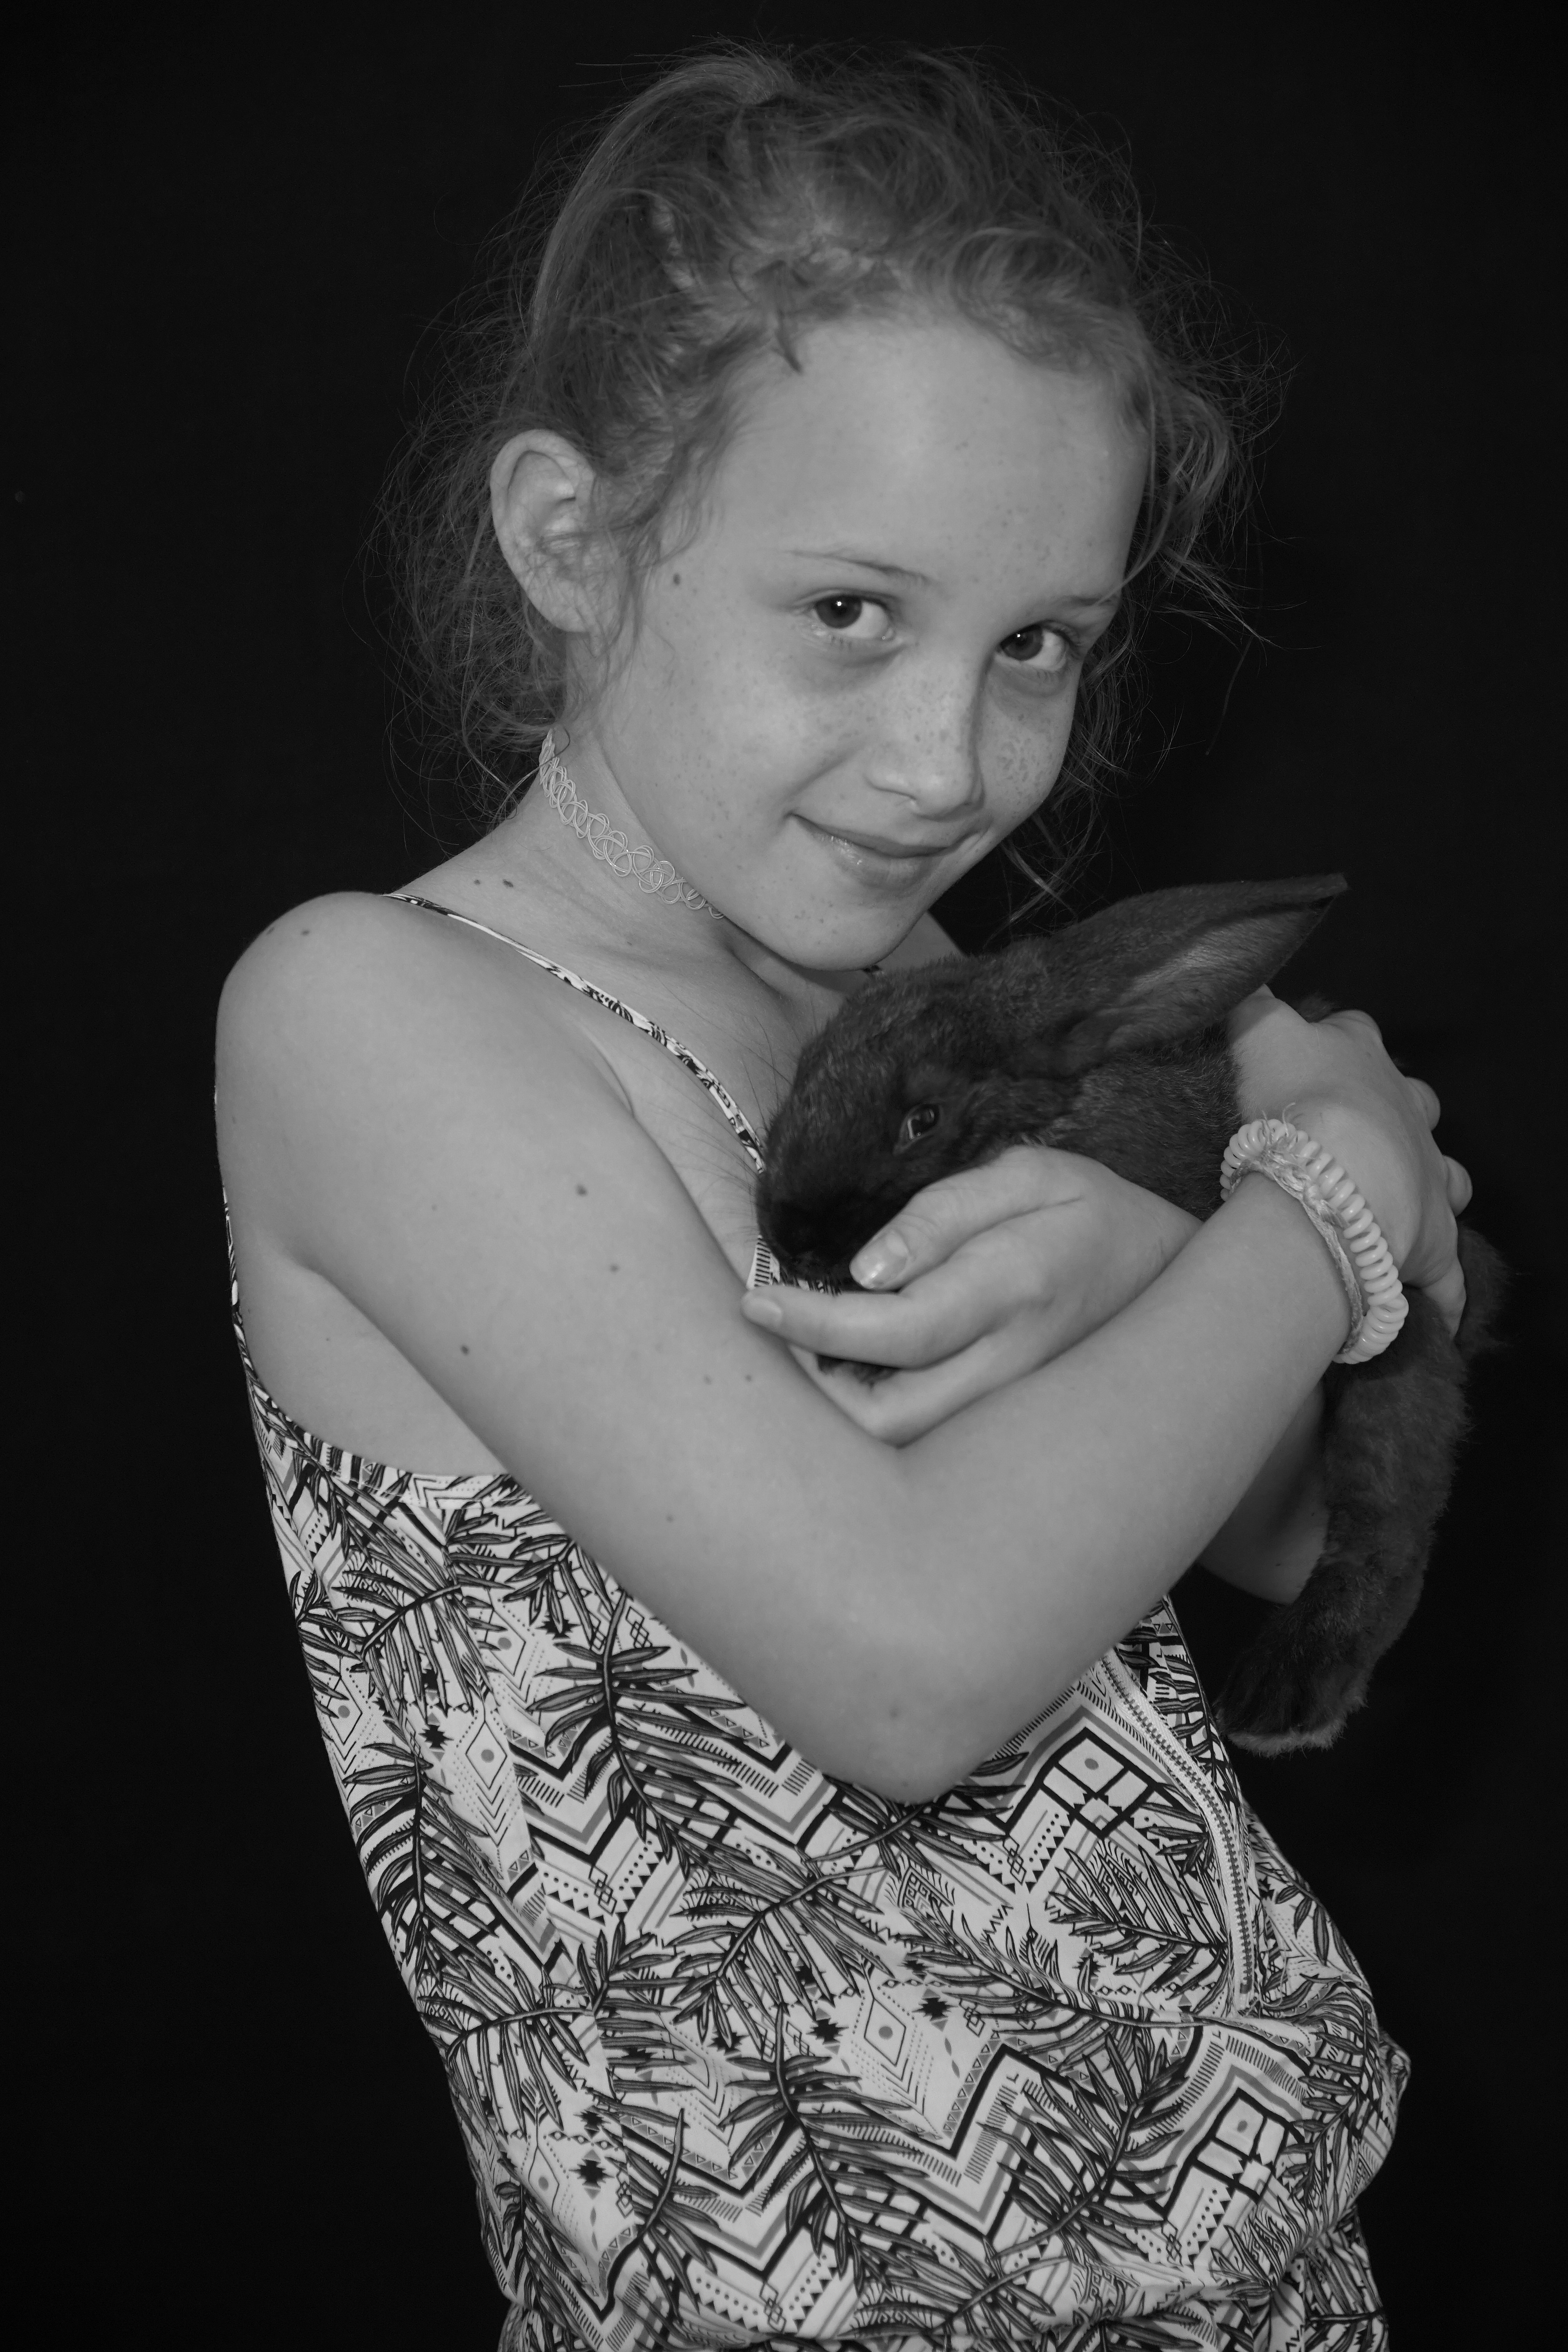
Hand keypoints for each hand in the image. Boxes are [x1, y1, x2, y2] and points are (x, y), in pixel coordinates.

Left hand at [740, 1144, 1199, 1442]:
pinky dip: (879, 1417)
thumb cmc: (1089, 1213)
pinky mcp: (1012, 1427)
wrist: (1174, 1275)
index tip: (756, 1303)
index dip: (813, 1325)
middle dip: (814, 1387)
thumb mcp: (1026, 1175)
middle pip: (888, 1417)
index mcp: (1015, 1286)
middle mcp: (1015, 1362)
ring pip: (906, 1444)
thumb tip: (864, 1271)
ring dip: (842, 1408)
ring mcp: (1016, 1406)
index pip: (893, 1330)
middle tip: (778, 1331)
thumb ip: (942, 1215)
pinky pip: (930, 1442)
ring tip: (817, 1347)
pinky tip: (861, 1370)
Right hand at [1229, 989, 1471, 1333]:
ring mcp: (1428, 1177)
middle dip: (1391, 1115)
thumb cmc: (1291, 1102)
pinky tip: (1429, 1312)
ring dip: (1424, 1186)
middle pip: (1413, 1101)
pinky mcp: (1435, 1244)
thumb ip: (1241, 999)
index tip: (1306, 1065)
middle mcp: (1407, 1113)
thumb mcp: (1254, 1029)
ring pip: (1444, 1174)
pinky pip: (1444, 1276)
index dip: (1334, 1046)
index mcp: (1361, 1058)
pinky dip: (1439, 1293)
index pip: (1354, 1034)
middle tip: (1346, 1140)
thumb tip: (1224, 971)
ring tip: (1392, 1207)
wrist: (1335, 1177)